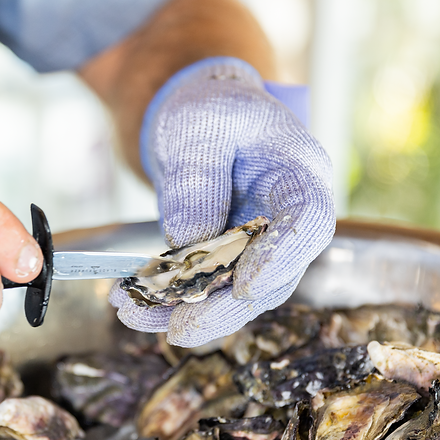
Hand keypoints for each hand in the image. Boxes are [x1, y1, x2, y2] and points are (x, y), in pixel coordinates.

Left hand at [110, 57, 334, 347]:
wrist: (199, 117)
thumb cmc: (209, 109)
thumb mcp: (199, 126)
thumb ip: (197, 181)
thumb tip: (188, 246)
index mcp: (300, 174)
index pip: (308, 223)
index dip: (281, 258)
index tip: (246, 286)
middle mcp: (288, 220)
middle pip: (272, 277)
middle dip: (223, 307)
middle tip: (180, 329)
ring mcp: (260, 246)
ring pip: (233, 295)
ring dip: (184, 311)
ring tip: (133, 315)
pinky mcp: (227, 261)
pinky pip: (203, 290)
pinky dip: (166, 301)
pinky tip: (131, 305)